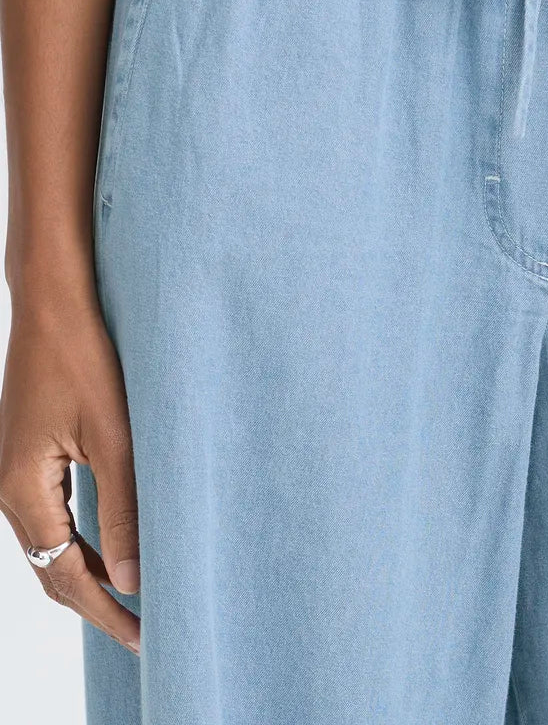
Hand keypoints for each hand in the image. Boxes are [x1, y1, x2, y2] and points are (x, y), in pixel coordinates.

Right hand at [0, 289, 140, 654]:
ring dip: (87, 571)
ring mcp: (13, 471)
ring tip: (130, 595)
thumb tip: (132, 579)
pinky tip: (109, 544)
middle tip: (142, 627)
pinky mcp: (26, 454)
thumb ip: (123, 509)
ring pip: (49, 543)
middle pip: (50, 567)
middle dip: (95, 601)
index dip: (104, 611)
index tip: (144, 635)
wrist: (52, 303)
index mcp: (22, 490)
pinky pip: (49, 514)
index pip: (63, 575)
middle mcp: (7, 488)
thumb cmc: (83, 358)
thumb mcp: (114, 437)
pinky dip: (79, 539)